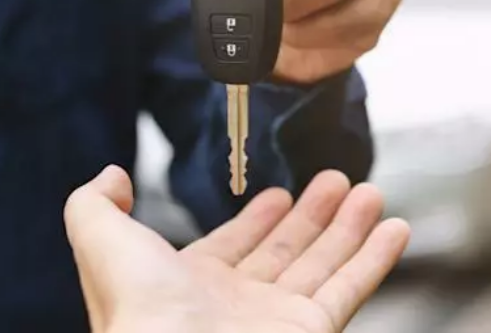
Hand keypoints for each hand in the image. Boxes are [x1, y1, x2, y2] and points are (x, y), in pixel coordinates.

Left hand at [64, 167, 409, 332]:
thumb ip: (97, 204)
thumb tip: (113, 173)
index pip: (233, 244)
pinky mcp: (313, 331)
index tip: (278, 194)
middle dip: (312, 213)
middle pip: (286, 250)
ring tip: (368, 192)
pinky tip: (394, 229)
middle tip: (336, 181)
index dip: (257, 218)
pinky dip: (376, 259)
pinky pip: (352, 289)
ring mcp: (277, 320)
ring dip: (349, 227)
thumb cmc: (138, 314)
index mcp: (190, 284)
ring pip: (323, 265)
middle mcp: (237, 304)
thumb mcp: (104, 242)